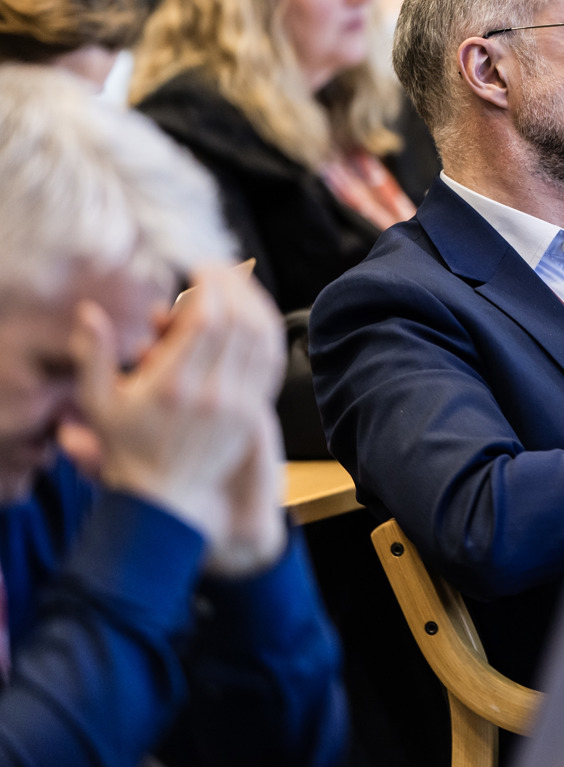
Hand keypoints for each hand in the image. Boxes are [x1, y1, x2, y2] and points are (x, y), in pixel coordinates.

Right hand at [70, 267, 285, 562]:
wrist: (164, 499)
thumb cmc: (127, 449)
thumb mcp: (98, 404)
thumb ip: (93, 355)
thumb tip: (89, 311)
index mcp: (173, 386)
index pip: (208, 320)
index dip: (210, 285)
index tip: (200, 267)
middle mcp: (212, 393)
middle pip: (239, 322)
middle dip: (233, 285)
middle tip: (219, 267)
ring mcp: (238, 404)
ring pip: (262, 339)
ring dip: (254, 303)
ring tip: (237, 283)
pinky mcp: (254, 413)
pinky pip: (271, 361)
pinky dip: (267, 331)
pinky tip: (254, 315)